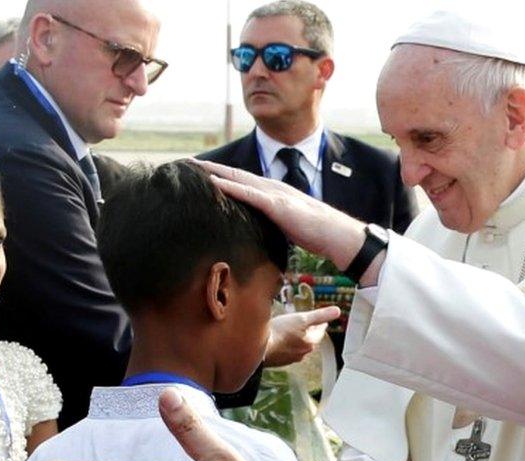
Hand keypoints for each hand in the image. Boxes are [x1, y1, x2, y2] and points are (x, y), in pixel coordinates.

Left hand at [196, 159, 366, 270]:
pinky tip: (214, 183)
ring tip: (195, 167)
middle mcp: (271, 188)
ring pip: (239, 179)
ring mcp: (274, 194)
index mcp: (272, 193)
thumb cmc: (314, 233)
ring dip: (215, 172)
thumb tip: (256, 232)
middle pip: (235, 175)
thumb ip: (270, 222)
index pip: (241, 182)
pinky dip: (231, 187)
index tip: (200, 174)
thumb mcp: (285, 226)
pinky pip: (249, 194)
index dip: (220, 176)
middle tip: (188, 162)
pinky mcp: (277, 205)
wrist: (336, 234)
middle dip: (211, 168)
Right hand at [264, 306, 341, 366]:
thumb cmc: (279, 332)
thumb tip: (337, 311)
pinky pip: (285, 351)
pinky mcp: (277, 361)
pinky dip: (285, 345)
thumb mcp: (301, 318)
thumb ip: (320, 315)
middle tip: (305, 324)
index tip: (320, 319)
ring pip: (297, 347)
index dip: (319, 323)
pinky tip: (278, 340)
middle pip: (309, 340)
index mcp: (310, 343)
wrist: (257, 348)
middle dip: (308, 332)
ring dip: (296, 339)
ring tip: (291, 331)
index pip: (319, 331)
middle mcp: (302, 353)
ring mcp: (289, 358)